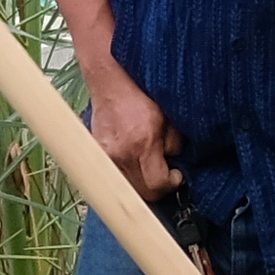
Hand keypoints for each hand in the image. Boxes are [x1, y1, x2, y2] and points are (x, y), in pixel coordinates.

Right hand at [88, 70, 178, 196]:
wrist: (110, 82)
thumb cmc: (139, 94)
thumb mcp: (168, 117)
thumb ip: (175, 143)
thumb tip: (177, 162)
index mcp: (142, 143)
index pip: (157, 185)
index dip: (171, 184)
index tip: (176, 175)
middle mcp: (121, 154)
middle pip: (142, 193)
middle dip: (159, 188)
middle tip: (166, 174)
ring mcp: (106, 157)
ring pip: (128, 189)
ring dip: (142, 184)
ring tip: (150, 168)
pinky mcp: (97, 155)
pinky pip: (115, 177)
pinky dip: (127, 176)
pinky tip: (134, 162)